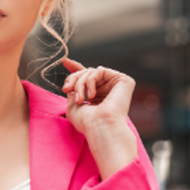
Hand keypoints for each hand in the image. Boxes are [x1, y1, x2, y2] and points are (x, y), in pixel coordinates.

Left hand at [61, 58, 137, 178]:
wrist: (100, 127)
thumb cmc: (87, 122)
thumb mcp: (73, 105)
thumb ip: (73, 91)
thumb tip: (71, 79)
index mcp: (98, 96)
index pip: (87, 78)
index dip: (75, 68)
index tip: (65, 62)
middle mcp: (108, 89)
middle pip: (86, 73)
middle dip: (74, 79)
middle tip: (66, 90)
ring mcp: (116, 85)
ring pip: (91, 71)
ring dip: (80, 83)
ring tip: (80, 99)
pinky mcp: (124, 80)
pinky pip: (100, 70)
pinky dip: (90, 80)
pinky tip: (92, 95)